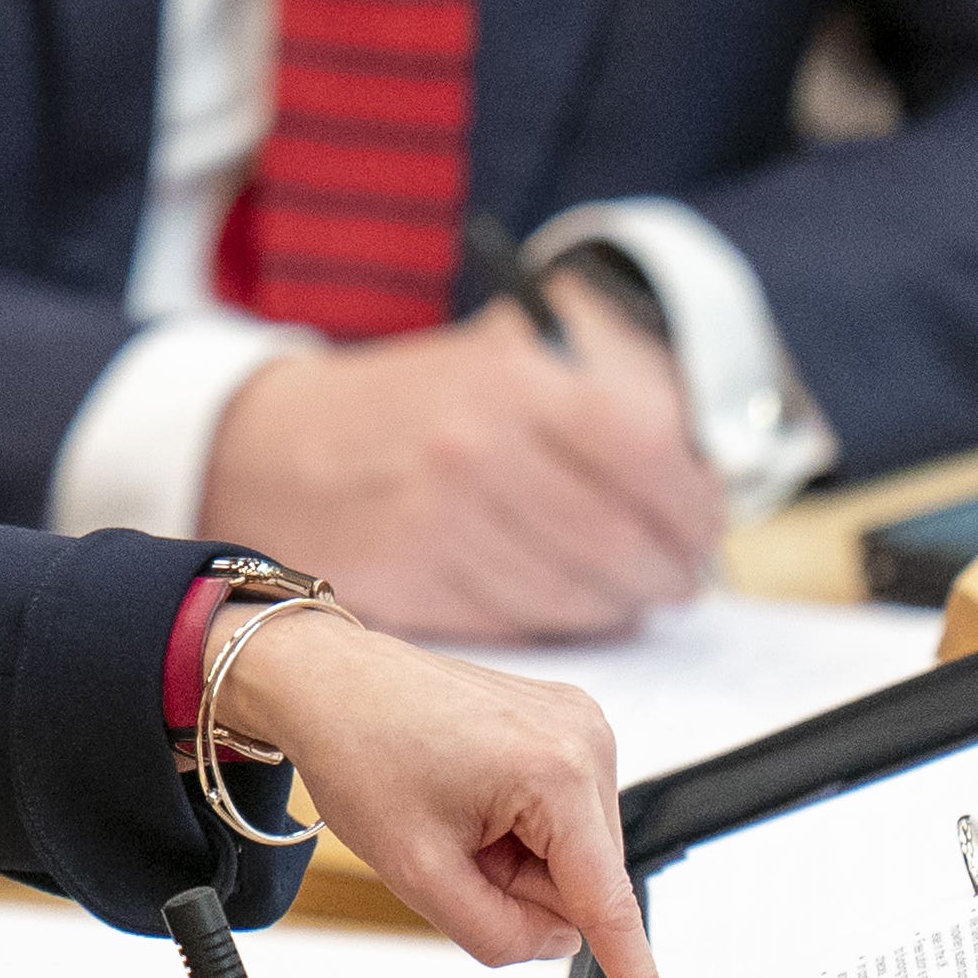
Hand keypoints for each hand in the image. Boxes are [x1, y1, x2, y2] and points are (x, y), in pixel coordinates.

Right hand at [202, 278, 715, 641]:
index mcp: (515, 377)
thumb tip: (702, 454)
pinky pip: (521, 622)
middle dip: (666, 567)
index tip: (705, 522)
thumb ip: (607, 385)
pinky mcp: (411, 585)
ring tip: (633, 594)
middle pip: (619, 537)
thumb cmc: (416, 404)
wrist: (272, 447)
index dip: (692, 501)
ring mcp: (440, 522)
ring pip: (575, 593)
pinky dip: (562, 623)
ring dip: (620, 603)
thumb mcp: (509, 354)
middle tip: (681, 575)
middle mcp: (477, 448)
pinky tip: (573, 607)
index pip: (648, 452)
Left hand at [212, 602, 678, 977]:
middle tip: (456, 850)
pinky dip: (522, 830)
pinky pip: (564, 817)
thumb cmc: (361, 754)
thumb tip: (559, 942)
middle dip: (523, 888)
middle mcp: (586, 739)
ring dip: (520, 859)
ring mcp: (582, 725)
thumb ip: (497, 934)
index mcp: (556, 772)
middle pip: (585, 882)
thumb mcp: (418, 873)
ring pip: (575, 855)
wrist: (331, 682)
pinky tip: (475, 799)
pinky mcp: (569, 724)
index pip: (606, 903)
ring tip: (460, 815)